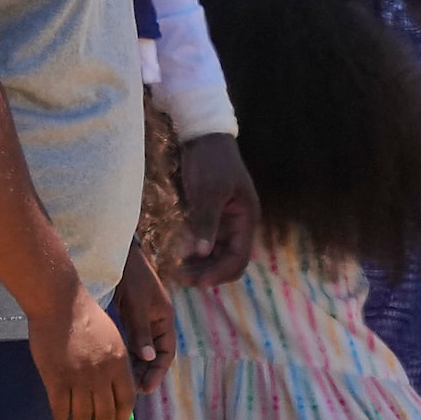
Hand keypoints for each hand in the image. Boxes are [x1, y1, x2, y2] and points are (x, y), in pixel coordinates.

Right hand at [28, 282, 133, 419]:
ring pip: (82, 414)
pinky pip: (60, 405)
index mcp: (119, 365)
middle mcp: (101, 375)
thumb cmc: (87, 317)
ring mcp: (78, 378)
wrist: (60, 304)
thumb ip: (115, 363)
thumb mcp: (113, 339)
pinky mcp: (56, 377)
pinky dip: (61, 417)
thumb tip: (113, 386)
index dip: (120, 418)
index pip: (125, 401)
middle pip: (105, 413)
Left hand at [115, 241, 174, 397]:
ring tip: (123, 384)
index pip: (165, 353)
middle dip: (145, 373)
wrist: (120, 257)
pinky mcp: (129, 318)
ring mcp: (143, 321)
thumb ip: (141, 332)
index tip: (146, 389)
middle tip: (132, 392)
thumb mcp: (137, 305)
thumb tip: (148, 359)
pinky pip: (131, 341)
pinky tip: (115, 366)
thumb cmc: (132, 278)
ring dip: (135, 366)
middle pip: (154, 355)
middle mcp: (156, 323)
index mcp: (164, 321)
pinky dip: (125, 354)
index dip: (158, 372)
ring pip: (141, 350)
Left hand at [174, 132, 259, 286]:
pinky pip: (203, 243)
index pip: (239, 258)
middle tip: (179, 280)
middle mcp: (237, 225)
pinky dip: (191, 253)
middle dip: (206, 273)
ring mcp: (223, 222)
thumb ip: (206, 221)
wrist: (202, 137)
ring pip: (213, 255)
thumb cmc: (210, 161)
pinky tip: (174, 257)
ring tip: (175, 272)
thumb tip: (202, 254)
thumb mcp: (209, 191)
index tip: (197, 282)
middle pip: (226, 261)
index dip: (219, 273)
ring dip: (198, 267)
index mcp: (246, 220)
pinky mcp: (207, 217)